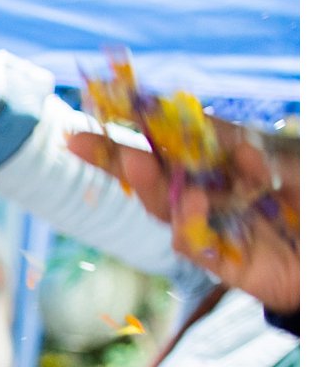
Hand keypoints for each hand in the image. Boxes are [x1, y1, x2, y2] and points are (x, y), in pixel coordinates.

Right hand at [67, 124, 299, 311]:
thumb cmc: (309, 196)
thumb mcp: (292, 161)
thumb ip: (255, 151)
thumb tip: (227, 146)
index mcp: (223, 158)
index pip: (174, 136)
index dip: (138, 123)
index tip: (103, 106)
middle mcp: (208, 189)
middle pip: (152, 172)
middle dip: (114, 157)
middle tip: (80, 142)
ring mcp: (209, 224)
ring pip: (162, 207)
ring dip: (146, 185)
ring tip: (134, 161)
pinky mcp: (217, 260)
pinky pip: (190, 242)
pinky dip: (188, 222)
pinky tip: (192, 201)